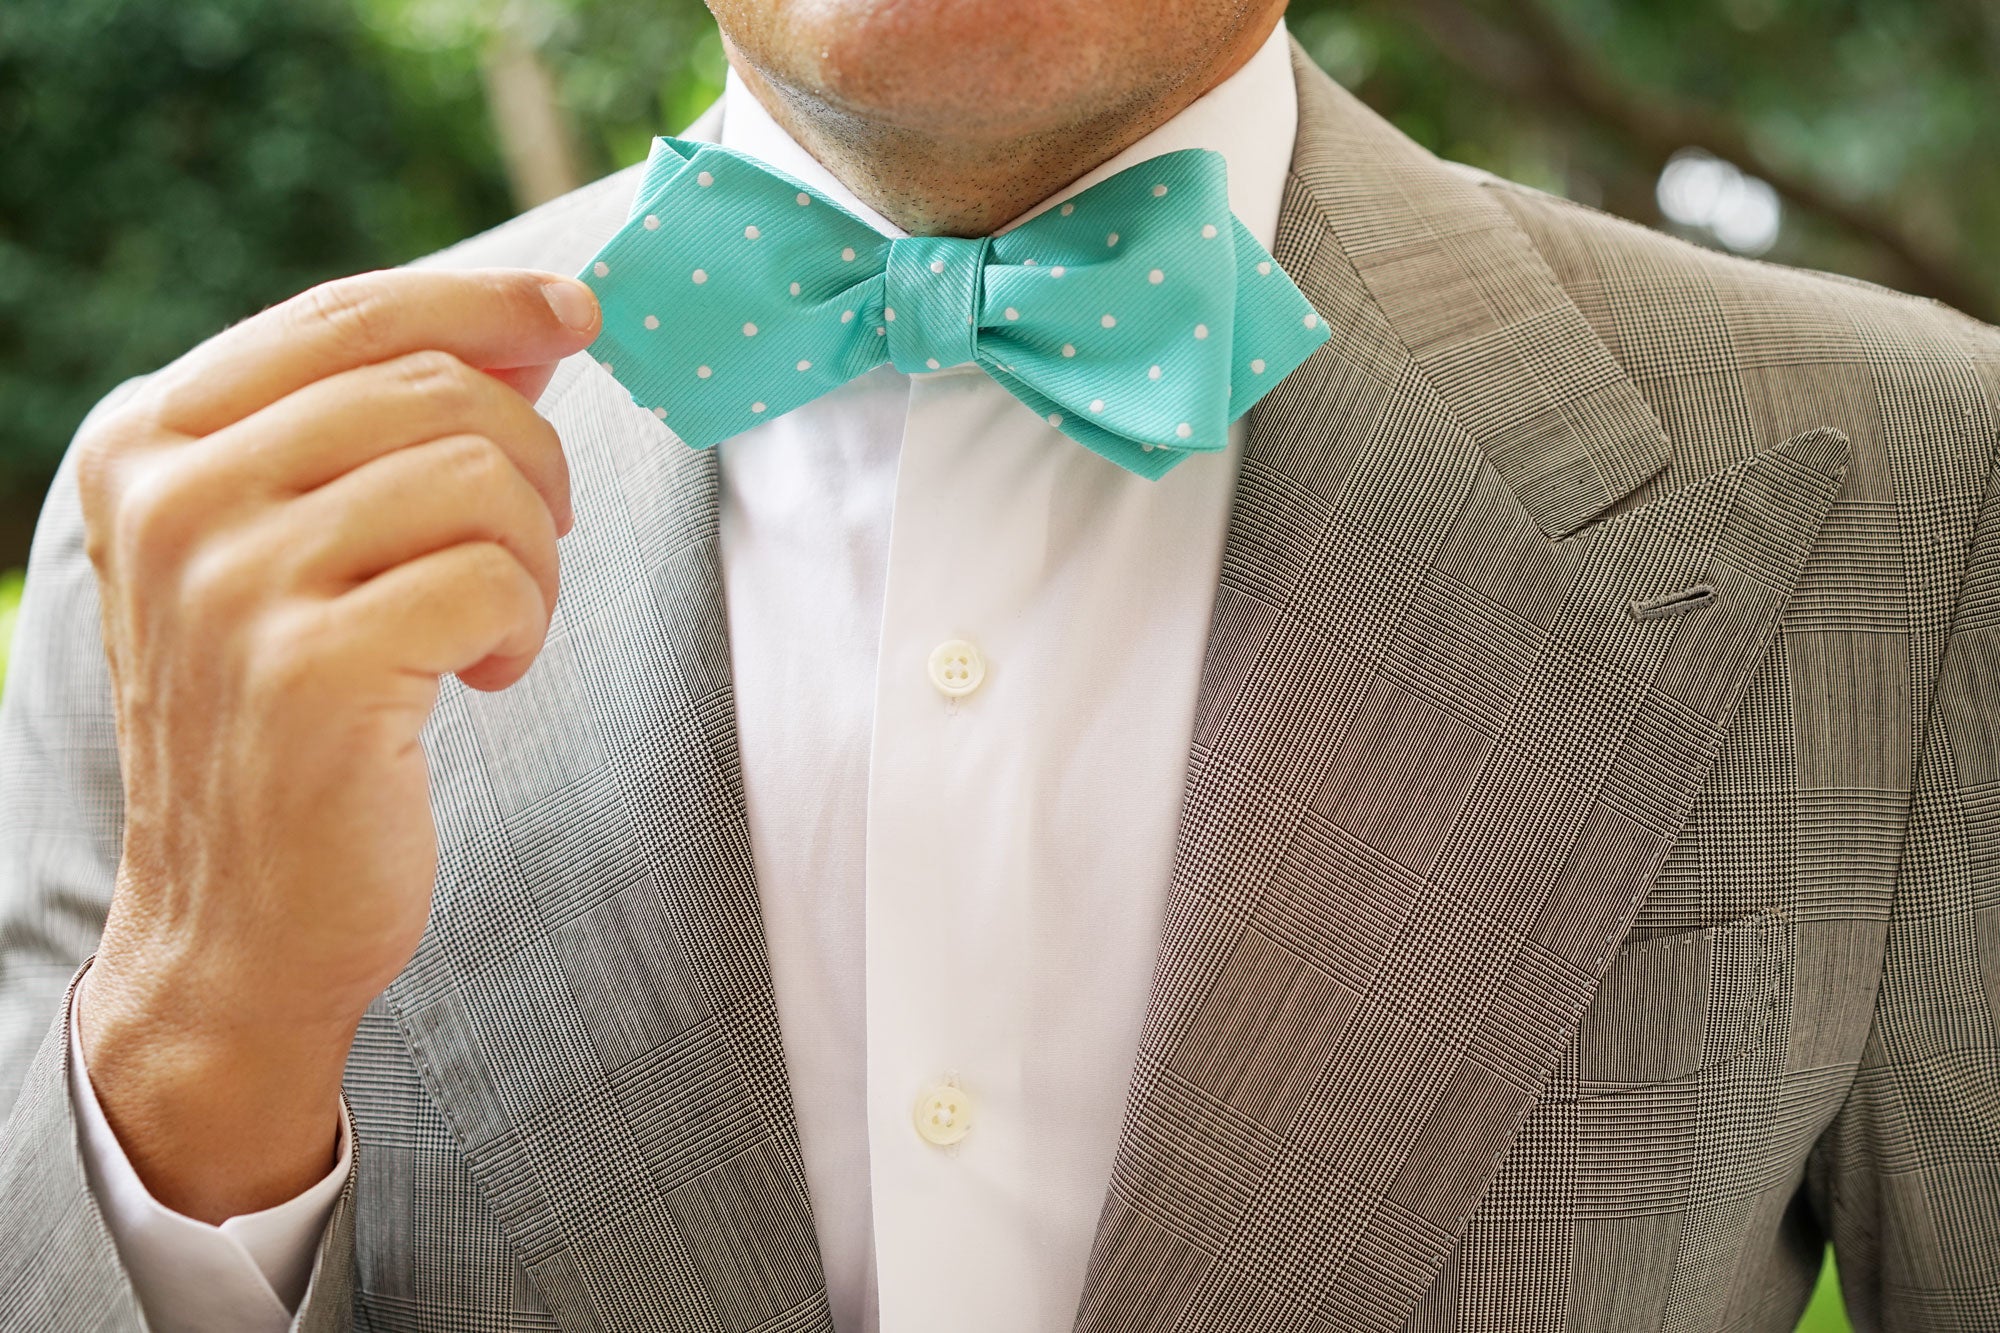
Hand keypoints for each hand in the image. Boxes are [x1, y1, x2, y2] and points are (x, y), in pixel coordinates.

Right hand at [70, 267, 600, 1221]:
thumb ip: (391, 424)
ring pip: (479, 474)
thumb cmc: (295, 720)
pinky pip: (495, 577)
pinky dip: (525, 625)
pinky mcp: (310, 669)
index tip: (576, 313)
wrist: (241, 920)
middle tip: (530, 545)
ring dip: (533, 555)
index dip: (483, 301)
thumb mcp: (302, 546)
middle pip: (435, 386)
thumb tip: (541, 321)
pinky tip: (485, 678)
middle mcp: (173, 496)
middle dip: (530, 462)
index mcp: (153, 441)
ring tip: (494, 625)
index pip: (347, 314)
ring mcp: (231, 582)